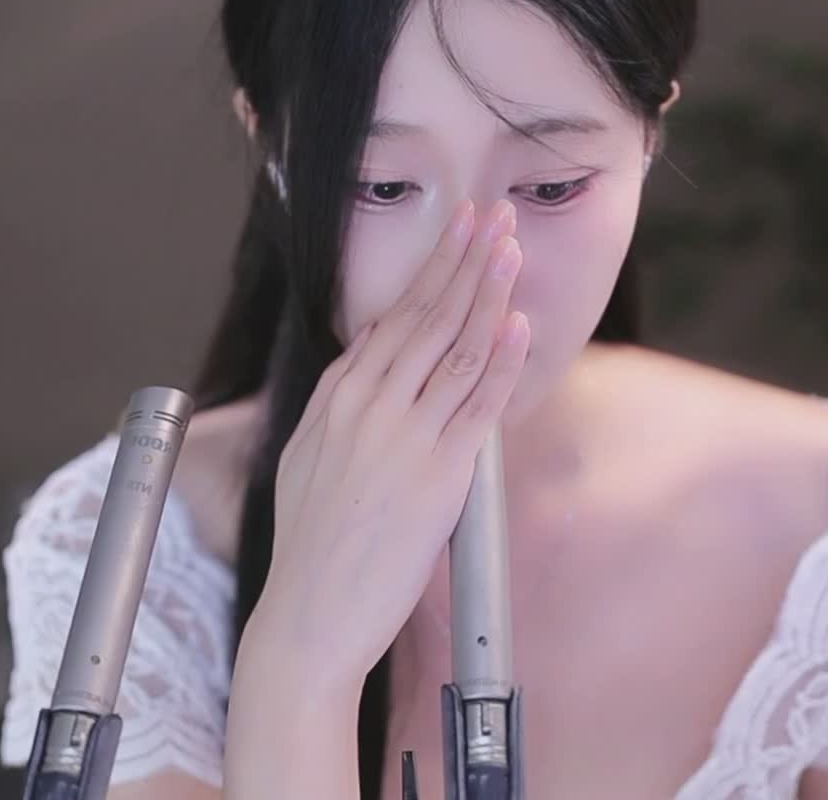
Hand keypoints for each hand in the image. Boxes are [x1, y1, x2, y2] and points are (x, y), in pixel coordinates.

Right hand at [248, 197, 530, 693]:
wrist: (309, 614)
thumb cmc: (312, 546)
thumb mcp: (309, 459)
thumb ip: (340, 409)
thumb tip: (364, 365)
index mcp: (336, 397)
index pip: (392, 317)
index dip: (430, 270)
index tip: (456, 232)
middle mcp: (368, 404)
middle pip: (426, 315)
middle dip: (463, 258)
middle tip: (491, 212)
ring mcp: (403, 435)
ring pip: (456, 346)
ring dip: (488, 290)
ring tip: (511, 247)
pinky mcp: (438, 473)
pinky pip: (478, 404)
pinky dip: (502, 358)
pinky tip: (518, 324)